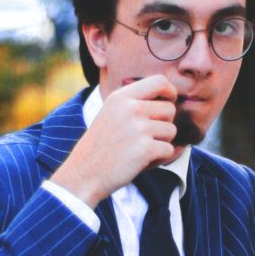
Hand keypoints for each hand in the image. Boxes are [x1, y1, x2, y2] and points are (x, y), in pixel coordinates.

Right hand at [51, 77, 177, 207]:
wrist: (84, 174)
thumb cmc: (100, 146)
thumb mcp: (110, 113)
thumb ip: (134, 103)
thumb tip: (168, 100)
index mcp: (121, 97)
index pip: (159, 81)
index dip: (170, 92)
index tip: (168, 102)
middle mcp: (131, 108)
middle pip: (170, 109)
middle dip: (164, 125)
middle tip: (146, 138)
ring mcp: (139, 128)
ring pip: (171, 131)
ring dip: (161, 143)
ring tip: (140, 151)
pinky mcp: (146, 148)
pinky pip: (169, 150)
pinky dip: (160, 159)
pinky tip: (142, 162)